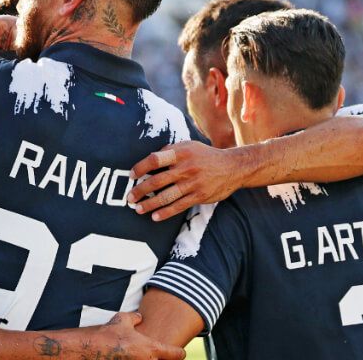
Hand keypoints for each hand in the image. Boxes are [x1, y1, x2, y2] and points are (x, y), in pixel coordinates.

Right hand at [88, 312, 185, 359]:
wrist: (93, 349)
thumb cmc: (109, 334)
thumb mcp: (123, 320)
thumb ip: (135, 318)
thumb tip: (139, 317)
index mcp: (152, 348)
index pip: (176, 354)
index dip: (179, 352)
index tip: (181, 352)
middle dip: (162, 358)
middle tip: (160, 353)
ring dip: (148, 359)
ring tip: (138, 353)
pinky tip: (128, 356)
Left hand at [127, 141, 243, 220]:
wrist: (232, 167)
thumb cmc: (205, 155)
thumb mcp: (189, 146)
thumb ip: (170, 150)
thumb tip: (150, 158)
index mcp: (181, 153)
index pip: (155, 159)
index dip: (141, 167)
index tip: (131, 175)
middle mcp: (186, 168)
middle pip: (157, 180)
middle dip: (140, 190)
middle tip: (129, 197)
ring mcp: (193, 183)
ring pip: (166, 196)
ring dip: (150, 204)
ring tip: (138, 209)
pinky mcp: (199, 196)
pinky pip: (179, 206)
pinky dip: (165, 212)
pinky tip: (155, 216)